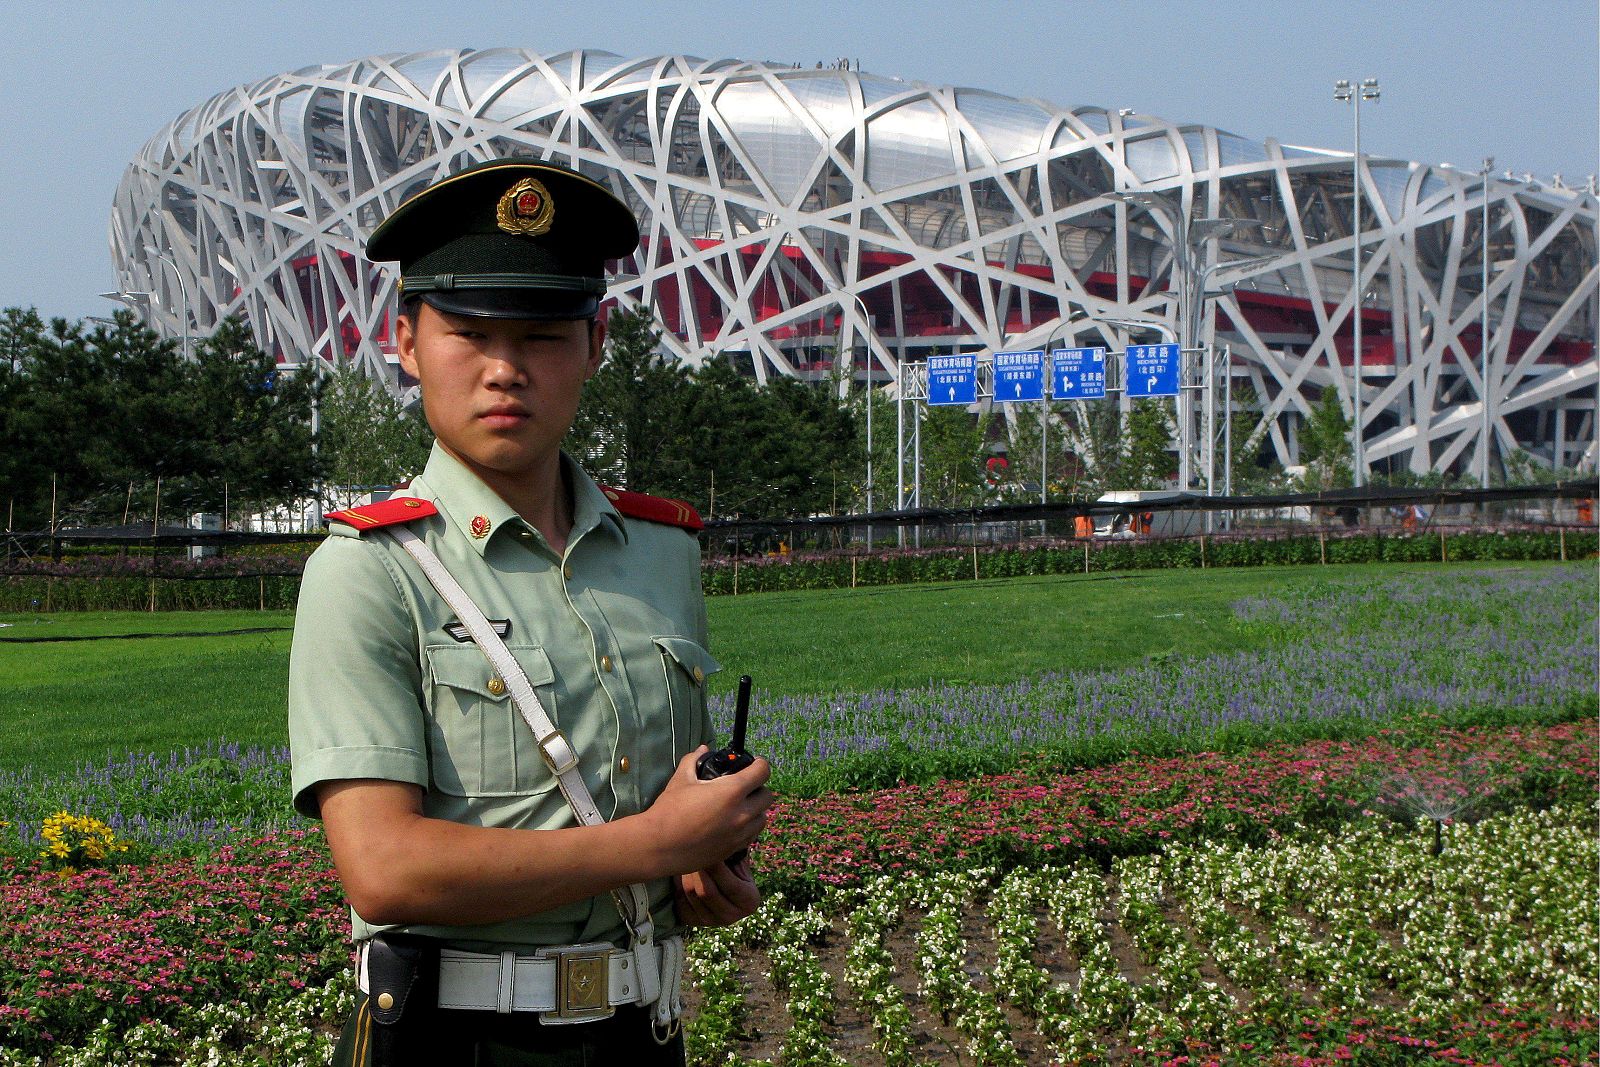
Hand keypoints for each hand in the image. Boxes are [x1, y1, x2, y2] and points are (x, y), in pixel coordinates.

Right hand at [640, 748, 773, 875]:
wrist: (659, 846)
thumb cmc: (669, 809)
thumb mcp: (681, 779)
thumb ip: (694, 760)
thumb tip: (702, 749)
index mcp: (732, 791)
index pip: (762, 772)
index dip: (760, 764)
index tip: (754, 763)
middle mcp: (742, 814)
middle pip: (768, 797)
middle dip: (759, 788)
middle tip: (745, 786)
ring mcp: (739, 834)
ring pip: (762, 818)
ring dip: (756, 810)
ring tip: (740, 807)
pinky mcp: (733, 850)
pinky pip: (751, 835)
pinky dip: (748, 827)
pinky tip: (732, 824)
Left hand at [675, 854, 760, 926]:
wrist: (719, 881)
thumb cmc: (731, 864)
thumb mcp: (739, 859)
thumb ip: (734, 852)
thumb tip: (724, 840)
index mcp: (749, 902)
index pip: (731, 886)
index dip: (717, 867)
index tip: (707, 847)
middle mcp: (731, 917)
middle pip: (706, 892)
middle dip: (697, 867)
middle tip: (692, 849)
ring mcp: (711, 922)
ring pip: (690, 894)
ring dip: (685, 872)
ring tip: (686, 856)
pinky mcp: (693, 922)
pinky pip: (679, 902)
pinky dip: (677, 885)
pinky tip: (680, 873)